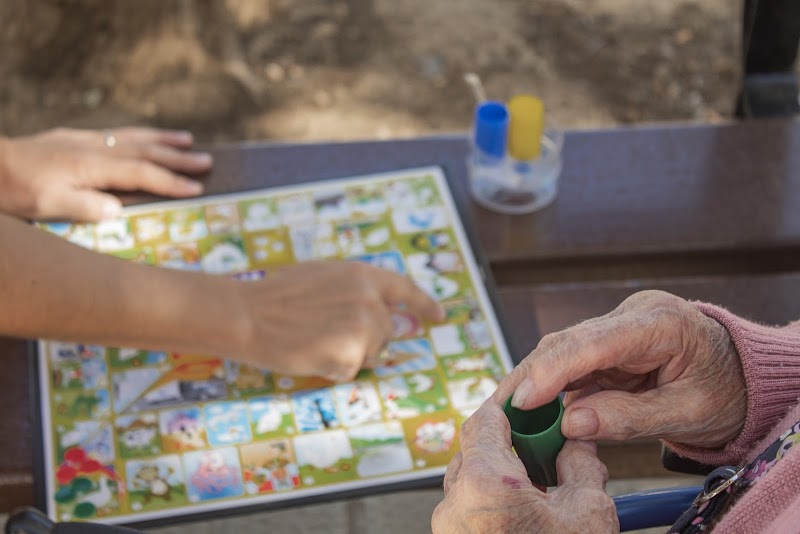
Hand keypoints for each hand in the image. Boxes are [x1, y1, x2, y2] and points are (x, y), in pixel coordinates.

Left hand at [0, 127, 210, 220]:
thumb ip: (85, 206)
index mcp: (90, 167)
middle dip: (178, 157)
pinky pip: (117, 134)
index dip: (170, 181)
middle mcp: (92, 148)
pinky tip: (146, 137)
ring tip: (189, 140)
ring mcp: (83, 140)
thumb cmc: (16, 192)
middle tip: (208, 161)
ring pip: (132, 136)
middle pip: (144, 150)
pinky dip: (139, 135)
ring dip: (163, 139)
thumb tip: (119, 209)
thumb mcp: (47, 206)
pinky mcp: (73, 138)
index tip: (197, 188)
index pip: (140, 173)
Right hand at [234, 261, 444, 380]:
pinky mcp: (352, 355)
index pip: (406, 289)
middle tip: (324, 332)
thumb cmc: (276, 295)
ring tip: (313, 339)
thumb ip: (355, 289)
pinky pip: (350, 369)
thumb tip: (379, 309)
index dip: (424, 304)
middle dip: (365, 338)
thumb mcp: (323, 276)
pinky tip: (309, 353)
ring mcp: (363, 328)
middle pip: (385, 331)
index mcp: (363, 275)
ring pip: (369, 353)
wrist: (248, 314)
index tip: (438, 316)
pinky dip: (332, 368)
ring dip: (347, 353)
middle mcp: (370, 300)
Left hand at [432, 400, 617, 533]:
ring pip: (469, 479)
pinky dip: (492, 499)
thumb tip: (576, 443)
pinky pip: (467, 508)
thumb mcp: (588, 513)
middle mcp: (456, 503)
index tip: (528, 400)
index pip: (485, 418)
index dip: (509, 404)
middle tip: (542, 445)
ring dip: (500, 473)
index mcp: (485, 484)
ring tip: (539, 487)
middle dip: (508, 441)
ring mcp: (449, 528)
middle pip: (475, 448)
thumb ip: (580, 464)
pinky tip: (526, 515)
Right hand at [494, 290, 746, 447]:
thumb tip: (571, 424)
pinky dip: (549, 388)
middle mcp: (631, 314)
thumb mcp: (688, 413)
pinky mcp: (606, 342)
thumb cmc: (724, 391)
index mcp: (659, 322)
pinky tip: (528, 408)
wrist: (740, 375)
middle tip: (498, 411)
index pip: (594, 342)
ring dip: (533, 383)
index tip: (522, 400)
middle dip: (530, 377)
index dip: (553, 370)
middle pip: (567, 343)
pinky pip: (570, 363)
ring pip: (561, 351)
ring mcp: (616, 326)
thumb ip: (631, 418)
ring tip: (505, 414)